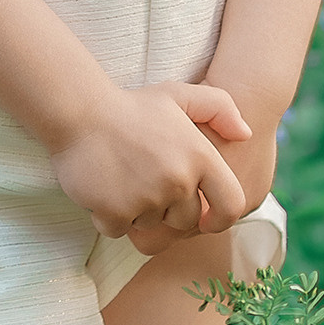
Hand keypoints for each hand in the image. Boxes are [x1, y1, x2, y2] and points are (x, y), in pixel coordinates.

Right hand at [52, 76, 252, 248]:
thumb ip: (219, 108)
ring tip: (123, 179)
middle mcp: (179, 181)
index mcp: (200, 157)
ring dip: (138, 211)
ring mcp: (148, 199)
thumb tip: (245, 134)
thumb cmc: (130, 105)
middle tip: (147, 184)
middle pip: (185, 222)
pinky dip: (111, 216)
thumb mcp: (179, 94)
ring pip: (151, 226)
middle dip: (168, 211)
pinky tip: (104, 188)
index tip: (206, 219)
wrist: (78, 110)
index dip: (221, 218)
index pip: (230, 206)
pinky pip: (120, 230)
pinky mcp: (116, 212)